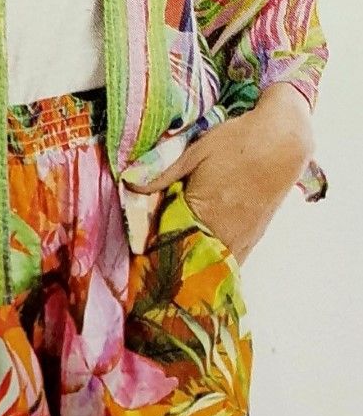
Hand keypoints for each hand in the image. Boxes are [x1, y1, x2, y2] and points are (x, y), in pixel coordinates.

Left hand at [126, 87, 314, 265]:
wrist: (284, 141)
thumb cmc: (238, 141)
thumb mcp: (196, 151)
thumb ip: (164, 174)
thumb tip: (131, 184)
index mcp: (203, 209)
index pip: (170, 243)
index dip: (155, 252)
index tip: (141, 258)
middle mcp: (224, 229)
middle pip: (192, 260)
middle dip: (173, 265)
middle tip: (155, 270)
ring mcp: (242, 236)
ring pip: (213, 266)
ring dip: (196, 270)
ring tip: (178, 274)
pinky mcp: (256, 236)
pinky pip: (234, 261)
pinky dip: (218, 268)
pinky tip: (206, 273)